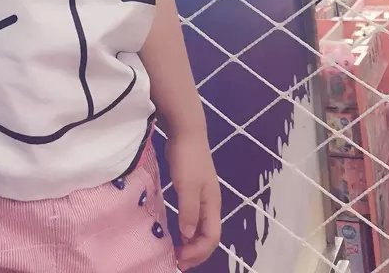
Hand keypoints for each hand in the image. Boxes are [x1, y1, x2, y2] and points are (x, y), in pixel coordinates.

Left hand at [166, 132, 221, 270]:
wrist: (186, 130)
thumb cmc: (187, 157)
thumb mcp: (186, 185)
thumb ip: (189, 211)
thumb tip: (188, 236)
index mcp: (212, 204)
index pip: (211, 238)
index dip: (198, 253)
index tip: (179, 259)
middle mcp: (211, 203)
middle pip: (208, 235)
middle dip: (196, 252)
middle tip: (177, 261)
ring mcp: (203, 196)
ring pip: (201, 227)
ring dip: (191, 242)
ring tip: (176, 251)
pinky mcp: (193, 189)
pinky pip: (193, 216)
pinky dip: (187, 229)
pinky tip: (176, 231)